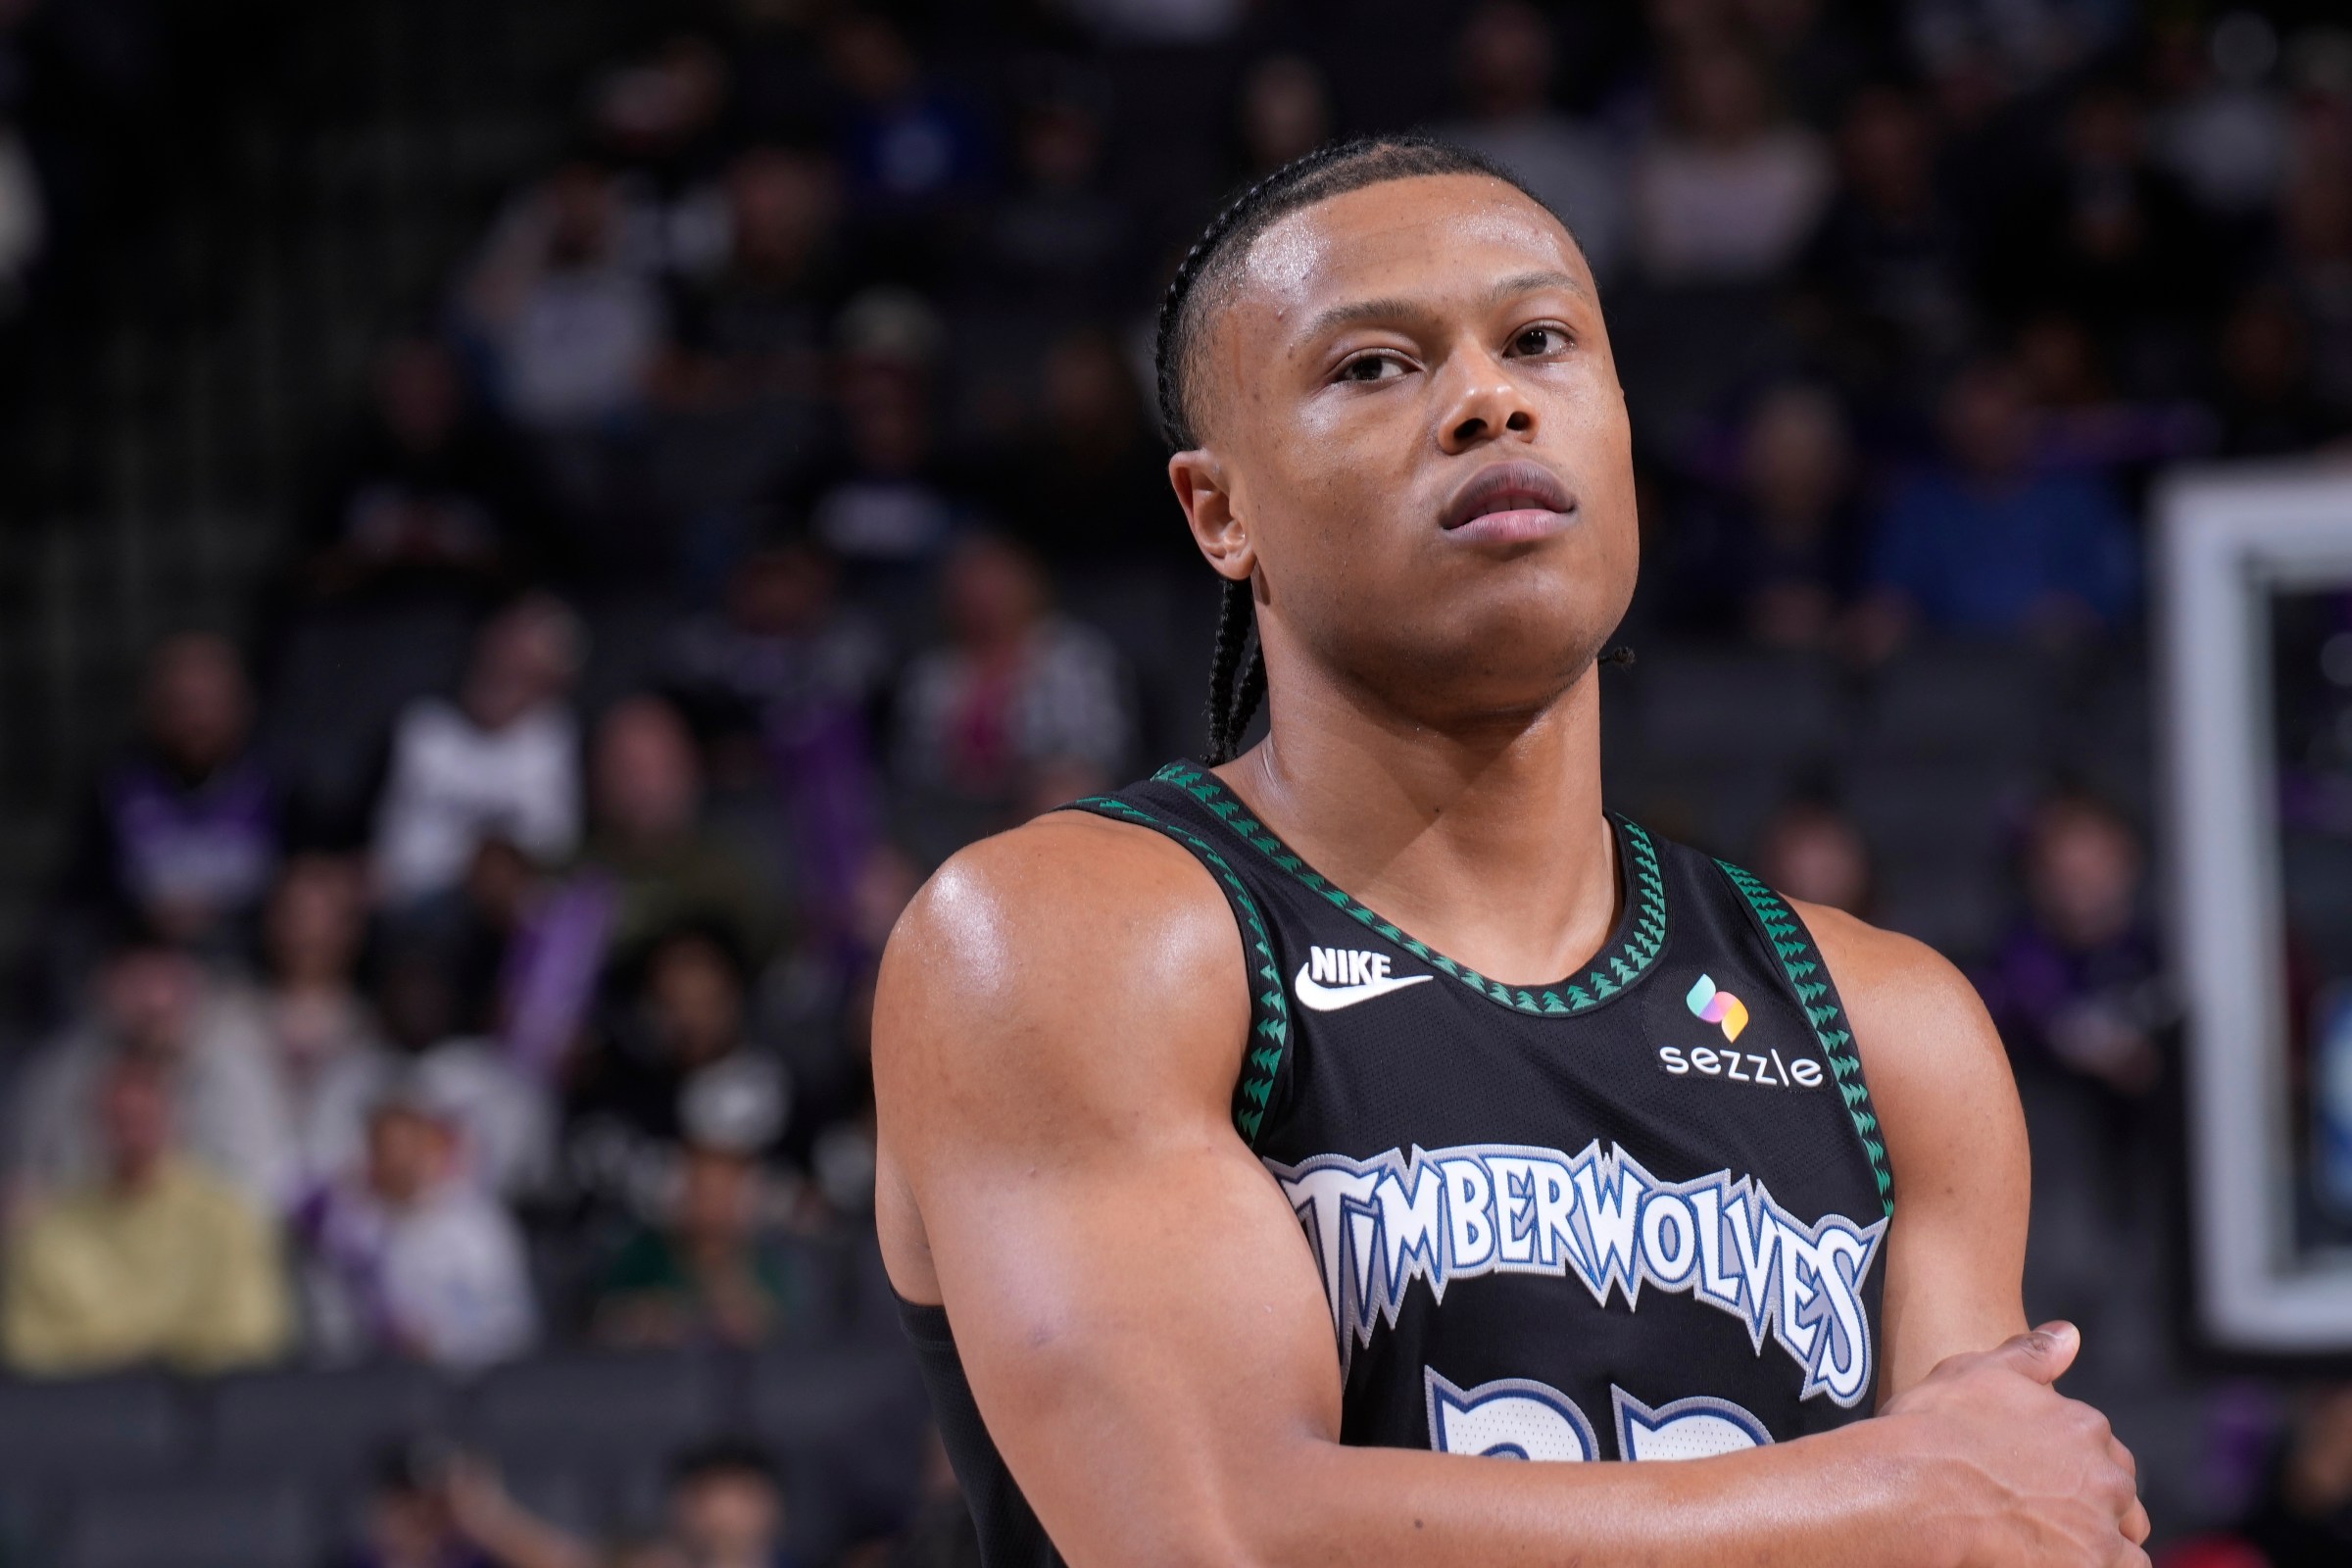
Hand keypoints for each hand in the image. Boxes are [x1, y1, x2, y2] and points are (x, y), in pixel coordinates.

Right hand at [1878, 1323, 2148, 1566]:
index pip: (2104, 1449)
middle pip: (2120, 1495)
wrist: (1912, 1489)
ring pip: (2127, 1539)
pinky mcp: (2092, 1565)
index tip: (2044, 1477)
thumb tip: (2069, 1334)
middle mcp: (2104, 1474)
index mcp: (2083, 1425)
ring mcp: (2101, 1526)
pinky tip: (2062, 1558)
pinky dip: (2099, 1565)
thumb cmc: (1934, 1429)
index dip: (2076, 1465)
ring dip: (2103, 1541)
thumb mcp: (1975, 1372)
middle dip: (2096, 1503)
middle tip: (2049, 1513)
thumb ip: (2030, 1354)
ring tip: (2059, 1543)